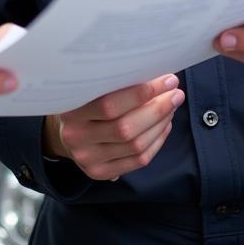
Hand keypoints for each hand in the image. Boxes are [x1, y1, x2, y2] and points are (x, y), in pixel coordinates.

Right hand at [42, 77, 183, 180]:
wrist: (67, 132)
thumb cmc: (85, 101)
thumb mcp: (89, 87)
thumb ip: (113, 82)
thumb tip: (154, 72)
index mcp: (70, 109)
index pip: (109, 104)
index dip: (142, 93)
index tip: (166, 79)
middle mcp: (76, 136)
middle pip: (125, 128)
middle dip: (157, 109)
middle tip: (176, 93)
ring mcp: (88, 158)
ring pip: (135, 145)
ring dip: (160, 124)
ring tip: (172, 106)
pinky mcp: (100, 173)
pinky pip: (138, 160)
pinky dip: (157, 141)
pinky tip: (165, 125)